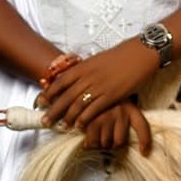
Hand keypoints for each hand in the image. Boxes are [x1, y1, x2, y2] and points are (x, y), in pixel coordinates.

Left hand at [38, 39, 157, 130]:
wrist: (140, 54)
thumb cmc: (120, 56)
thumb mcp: (98, 59)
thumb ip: (85, 70)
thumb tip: (75, 77)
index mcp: (84, 66)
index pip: (61, 81)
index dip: (49, 93)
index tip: (40, 102)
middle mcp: (88, 77)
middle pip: (66, 96)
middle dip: (53, 110)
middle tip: (44, 121)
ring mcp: (100, 86)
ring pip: (78, 104)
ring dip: (67, 117)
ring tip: (60, 126)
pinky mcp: (112, 95)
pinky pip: (94, 109)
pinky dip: (85, 118)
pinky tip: (79, 125)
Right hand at [80, 101, 152, 154]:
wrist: (88, 90)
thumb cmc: (107, 103)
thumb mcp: (122, 106)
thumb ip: (128, 124)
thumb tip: (140, 150)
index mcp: (130, 108)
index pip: (142, 126)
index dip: (145, 141)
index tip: (144, 152)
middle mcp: (119, 112)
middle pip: (119, 142)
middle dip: (112, 143)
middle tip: (107, 136)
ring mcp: (105, 116)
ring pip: (105, 143)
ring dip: (100, 143)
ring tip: (97, 136)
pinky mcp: (91, 121)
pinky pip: (92, 141)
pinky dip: (90, 143)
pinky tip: (89, 137)